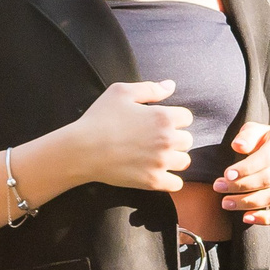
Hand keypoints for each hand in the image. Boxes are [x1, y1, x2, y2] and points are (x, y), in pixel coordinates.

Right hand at [65, 80, 192, 191]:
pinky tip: (158, 173)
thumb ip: (150, 89)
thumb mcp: (121, 92)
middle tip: (155, 140)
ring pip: (184, 162)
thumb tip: (170, 85)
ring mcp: (161, 162)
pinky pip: (176, 184)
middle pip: (187, 140)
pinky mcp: (153, 181)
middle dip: (175, 138)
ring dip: (174, 158)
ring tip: (157, 156)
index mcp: (163, 117)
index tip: (159, 123)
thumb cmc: (99, 119)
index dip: (174, 118)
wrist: (82, 150)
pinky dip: (170, 180)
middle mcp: (167, 140)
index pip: (187, 118)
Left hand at [216, 123, 269, 225]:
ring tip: (226, 203)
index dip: (245, 168)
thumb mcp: (254, 131)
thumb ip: (247, 136)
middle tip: (218, 187)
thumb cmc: (261, 141)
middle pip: (268, 179)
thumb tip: (238, 146)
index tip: (226, 175)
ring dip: (248, 203)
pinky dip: (266, 219)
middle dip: (241, 186)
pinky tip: (247, 218)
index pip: (265, 158)